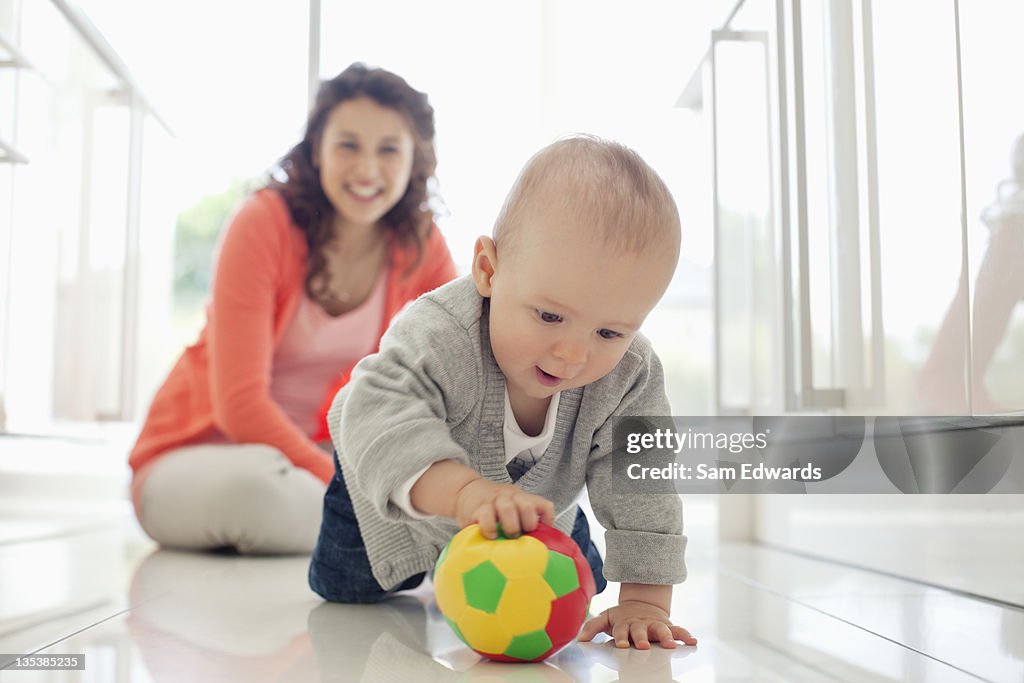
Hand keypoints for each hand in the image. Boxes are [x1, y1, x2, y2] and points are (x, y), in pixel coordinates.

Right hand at [454, 478, 554, 538]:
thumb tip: (540, 546)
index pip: (544, 506)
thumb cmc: (494, 506)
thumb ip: (524, 522)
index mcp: (523, 499)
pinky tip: (491, 536)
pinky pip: (486, 517)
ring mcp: (495, 502)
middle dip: (527, 524)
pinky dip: (490, 528)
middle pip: (527, 506)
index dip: (547, 521)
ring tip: (507, 537)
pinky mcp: (478, 509)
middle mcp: (511, 498)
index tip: (542, 535)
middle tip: (522, 535)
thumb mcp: (513, 508)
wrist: (467, 491)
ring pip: (507, 508)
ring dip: (510, 526)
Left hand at [578, 601, 696, 649]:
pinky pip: (678, 630)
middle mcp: (641, 624)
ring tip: (671, 645)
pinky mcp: (668, 626)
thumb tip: (580, 639)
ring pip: (662, 630)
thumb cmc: (622, 616)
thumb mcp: (606, 618)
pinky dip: (685, 635)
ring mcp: (655, 625)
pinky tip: (692, 641)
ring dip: (666, 637)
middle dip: (642, 638)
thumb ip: (593, 627)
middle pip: (641, 631)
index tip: (621, 644)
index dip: (621, 637)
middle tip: (643, 646)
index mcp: (625, 623)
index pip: (622, 631)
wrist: (642, 603)